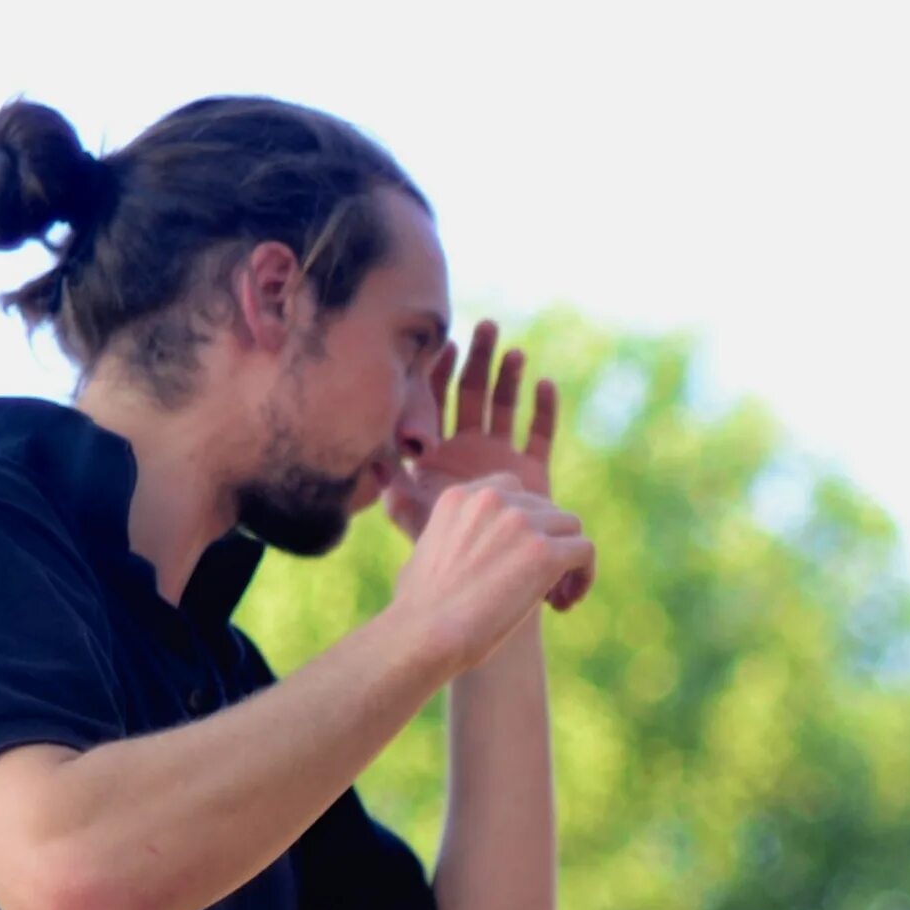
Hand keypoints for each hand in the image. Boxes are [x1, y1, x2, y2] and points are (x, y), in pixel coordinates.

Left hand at [388, 322, 593, 610]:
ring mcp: (502, 459)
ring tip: (514, 352)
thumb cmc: (440, 552)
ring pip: (507, 408)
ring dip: (510, 379)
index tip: (446, 342)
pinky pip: (539, 436)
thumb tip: (365, 451)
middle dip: (480, 359)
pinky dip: (542, 411)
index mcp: (440, 453)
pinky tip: (544, 384)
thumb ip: (389, 480)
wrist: (483, 582)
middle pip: (475, 394)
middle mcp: (470, 450)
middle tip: (486, 326)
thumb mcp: (410, 510)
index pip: (440, 400)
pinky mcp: (534, 475)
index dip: (443, 370)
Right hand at [393, 475, 595, 676]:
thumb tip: (464, 551)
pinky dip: (584, 578)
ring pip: (571, 529)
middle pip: (547, 511)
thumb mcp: (422, 556)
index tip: (517, 559)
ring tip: (555, 599)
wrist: (425, 634)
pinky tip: (564, 605)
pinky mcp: (546, 553)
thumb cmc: (418, 611)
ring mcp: (521, 523)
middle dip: (548, 545)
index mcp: (461, 497)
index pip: (514, 491)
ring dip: (569, 562)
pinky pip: (585, 552)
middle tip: (540, 587)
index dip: (525, 526)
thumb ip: (450, 538)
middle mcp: (493, 500)